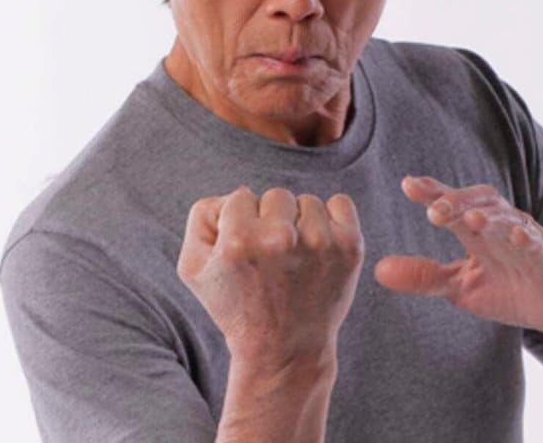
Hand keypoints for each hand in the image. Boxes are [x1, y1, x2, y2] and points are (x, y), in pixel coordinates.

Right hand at [177, 185, 364, 366]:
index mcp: (239, 241)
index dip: (240, 223)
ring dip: (300, 223)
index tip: (246, 254)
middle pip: (275, 195)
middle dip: (271, 220)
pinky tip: (318, 249)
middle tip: (271, 260)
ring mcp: (319, 243)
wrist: (283, 349)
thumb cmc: (236, 305)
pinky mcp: (349, 248)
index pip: (241, 197)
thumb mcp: (193, 267)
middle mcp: (280, 238)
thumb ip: (203, 216)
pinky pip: (341, 203)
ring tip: (294, 259)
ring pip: (306, 201)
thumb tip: (239, 193)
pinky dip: (332, 218)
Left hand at [373, 175, 542, 338]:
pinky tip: (516, 235)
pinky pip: (540, 246)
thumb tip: (379, 270)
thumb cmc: (508, 291)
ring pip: (509, 219)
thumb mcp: (460, 288)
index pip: (452, 205)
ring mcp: (529, 241)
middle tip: (434, 208)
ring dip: (490, 218)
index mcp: (477, 231)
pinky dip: (529, 239)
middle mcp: (502, 227)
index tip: (408, 185)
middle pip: (480, 202)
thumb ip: (423, 277)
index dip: (433, 192)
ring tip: (471, 219)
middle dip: (458, 202)